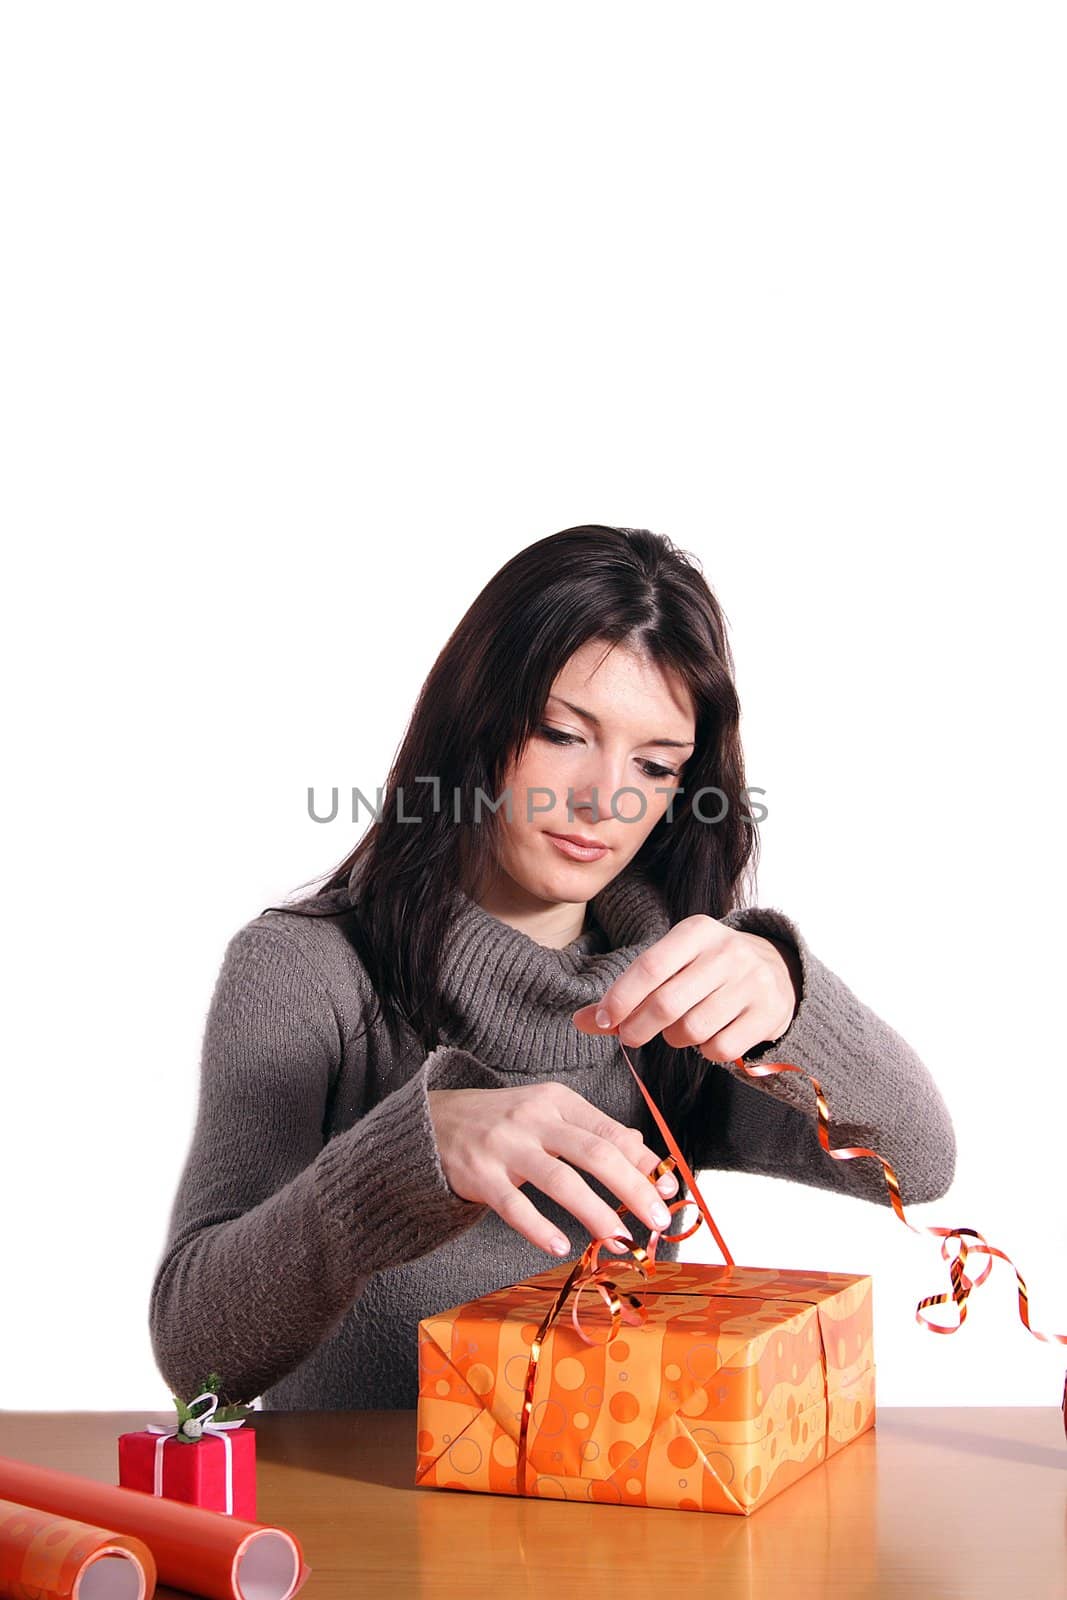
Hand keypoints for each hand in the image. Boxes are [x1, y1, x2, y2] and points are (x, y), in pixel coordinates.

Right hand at [427, 1081, 680, 1257]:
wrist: (431, 1123)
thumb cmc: (501, 1122)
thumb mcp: (548, 1115)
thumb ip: (594, 1132)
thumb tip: (644, 1155)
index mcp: (557, 1101)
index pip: (610, 1132)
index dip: (643, 1164)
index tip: (668, 1192)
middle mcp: (534, 1119)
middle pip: (594, 1153)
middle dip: (632, 1189)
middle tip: (657, 1221)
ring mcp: (505, 1146)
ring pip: (560, 1180)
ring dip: (595, 1213)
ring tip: (620, 1240)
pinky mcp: (479, 1175)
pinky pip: (514, 1205)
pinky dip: (538, 1227)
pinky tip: (559, 1245)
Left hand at [571, 914, 799, 1062]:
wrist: (776, 972)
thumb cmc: (705, 971)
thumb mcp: (671, 966)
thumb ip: (627, 992)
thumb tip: (581, 1020)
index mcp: (697, 930)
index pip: (650, 965)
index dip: (621, 997)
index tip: (603, 1020)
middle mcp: (727, 951)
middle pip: (667, 1003)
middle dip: (638, 1027)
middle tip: (630, 1036)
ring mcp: (752, 982)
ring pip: (693, 1029)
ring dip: (675, 1039)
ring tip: (680, 1029)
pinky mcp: (769, 1013)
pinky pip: (721, 1048)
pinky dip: (706, 1051)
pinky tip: (710, 1036)